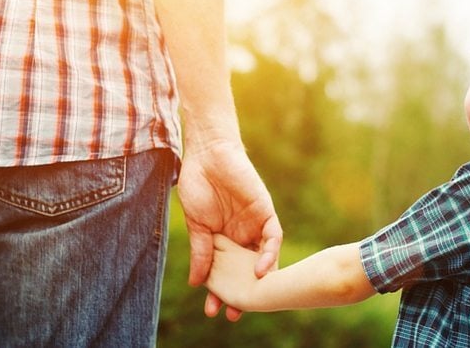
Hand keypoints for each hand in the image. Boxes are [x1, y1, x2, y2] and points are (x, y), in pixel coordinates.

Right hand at [176, 139, 281, 318]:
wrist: (207, 154)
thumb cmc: (198, 185)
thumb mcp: (197, 225)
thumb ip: (201, 252)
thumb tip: (196, 283)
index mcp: (224, 240)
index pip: (227, 272)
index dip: (222, 292)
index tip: (213, 310)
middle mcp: (242, 236)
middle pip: (247, 270)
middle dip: (243, 292)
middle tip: (235, 315)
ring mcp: (255, 225)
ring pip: (264, 258)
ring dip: (260, 279)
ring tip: (251, 298)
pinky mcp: (265, 212)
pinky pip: (273, 236)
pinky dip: (269, 253)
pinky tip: (262, 269)